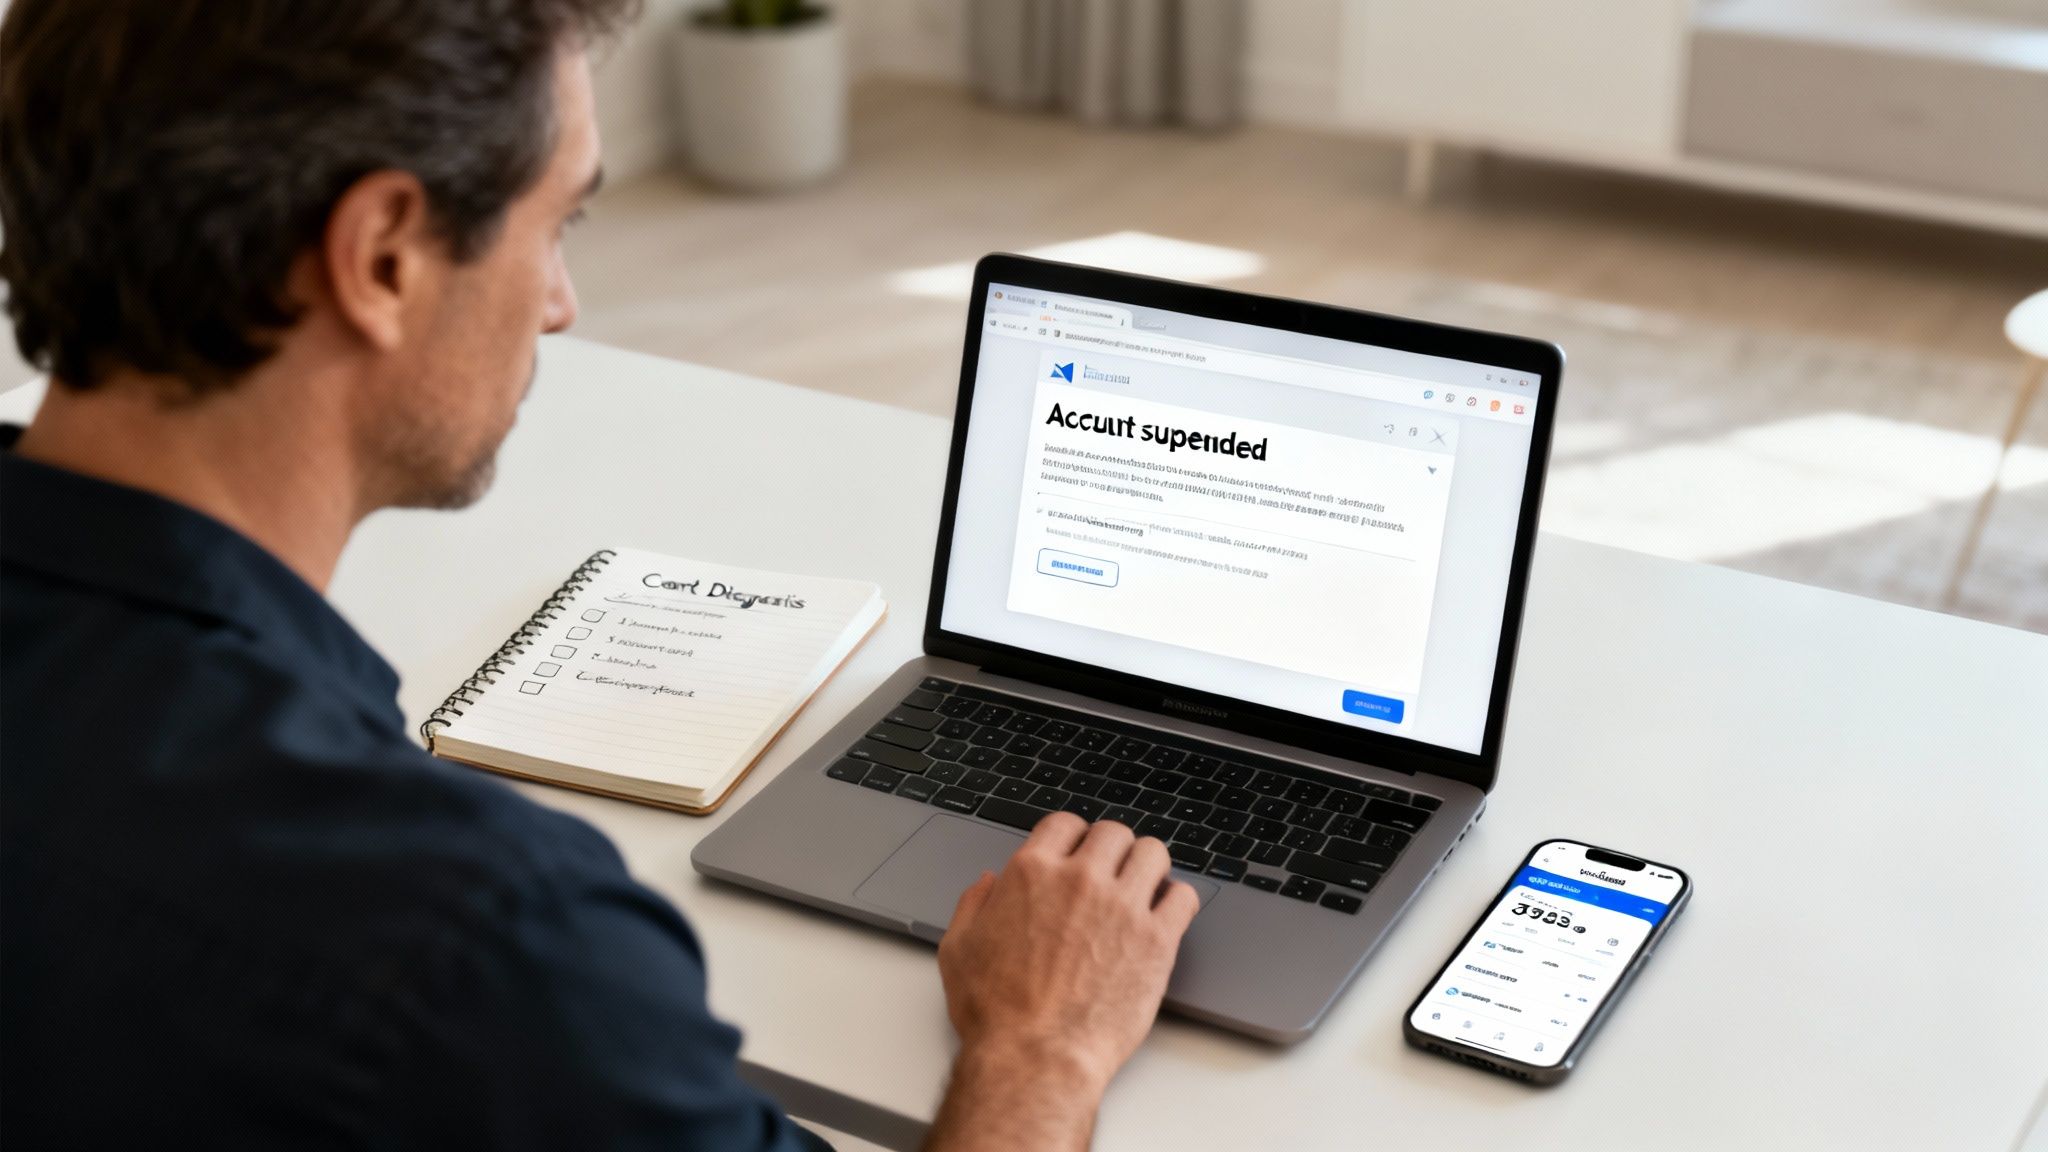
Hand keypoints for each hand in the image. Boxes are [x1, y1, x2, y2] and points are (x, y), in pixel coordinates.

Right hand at [925, 814, 1199, 1151]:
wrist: (1036, 1057)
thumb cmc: (996, 1013)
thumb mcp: (958, 949)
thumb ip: (972, 905)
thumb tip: (988, 883)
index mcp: (1032, 873)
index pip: (1064, 824)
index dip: (1073, 837)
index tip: (1078, 853)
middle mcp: (1080, 880)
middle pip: (1113, 833)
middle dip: (1112, 849)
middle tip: (1113, 873)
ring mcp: (1123, 906)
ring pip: (1153, 853)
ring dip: (1149, 866)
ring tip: (1145, 887)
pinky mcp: (1157, 939)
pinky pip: (1184, 897)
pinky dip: (1178, 900)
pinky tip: (1167, 915)